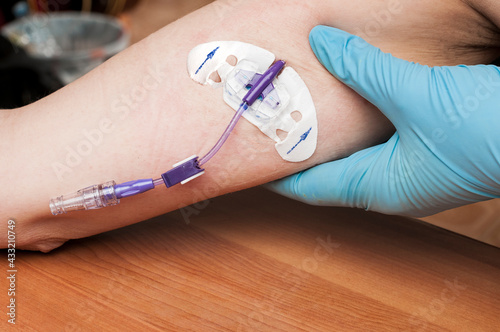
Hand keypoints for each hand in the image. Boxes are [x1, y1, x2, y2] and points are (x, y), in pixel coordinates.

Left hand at [268, 26, 499, 216]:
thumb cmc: (483, 132)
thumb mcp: (415, 95)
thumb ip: (365, 69)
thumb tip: (323, 43)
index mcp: (378, 187)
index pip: (310, 187)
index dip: (279, 173)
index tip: (251, 160)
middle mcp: (390, 187)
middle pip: (329, 174)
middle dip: (302, 151)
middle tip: (275, 126)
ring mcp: (411, 174)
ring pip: (354, 159)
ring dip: (331, 138)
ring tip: (305, 113)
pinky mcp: (428, 158)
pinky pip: (378, 146)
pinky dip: (359, 128)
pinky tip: (354, 107)